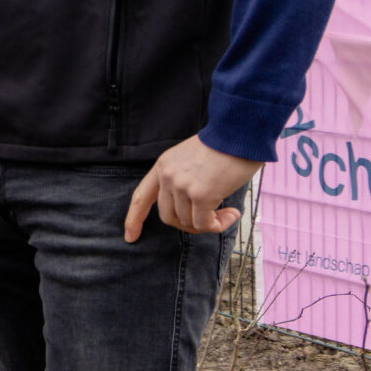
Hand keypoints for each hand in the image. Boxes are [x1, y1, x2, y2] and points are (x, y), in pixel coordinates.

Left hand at [124, 136, 262, 241]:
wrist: (240, 133)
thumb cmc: (223, 147)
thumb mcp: (190, 159)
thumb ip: (182, 179)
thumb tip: (190, 210)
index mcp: (163, 166)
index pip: (141, 196)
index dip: (134, 218)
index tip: (130, 236)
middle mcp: (167, 176)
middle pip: (168, 216)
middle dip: (188, 224)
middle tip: (211, 221)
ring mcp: (182, 186)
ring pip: (189, 222)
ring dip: (209, 223)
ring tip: (228, 212)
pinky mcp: (200, 195)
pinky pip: (204, 224)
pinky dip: (219, 225)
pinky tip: (233, 214)